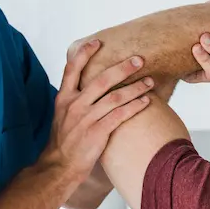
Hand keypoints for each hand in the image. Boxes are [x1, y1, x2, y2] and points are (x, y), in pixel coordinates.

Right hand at [44, 40, 154, 182]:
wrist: (59, 166)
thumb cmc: (64, 141)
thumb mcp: (61, 115)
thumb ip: (74, 99)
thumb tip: (90, 86)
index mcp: (63, 98)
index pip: (72, 69)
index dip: (84, 54)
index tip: (97, 42)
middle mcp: (74, 105)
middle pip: (101, 79)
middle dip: (123, 67)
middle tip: (139, 59)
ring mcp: (85, 119)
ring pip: (115, 97)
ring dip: (135, 87)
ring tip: (150, 81)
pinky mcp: (97, 132)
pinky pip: (120, 115)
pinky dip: (135, 106)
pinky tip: (146, 101)